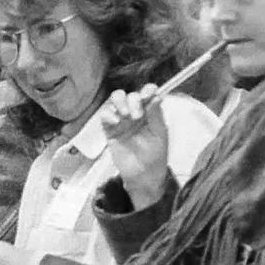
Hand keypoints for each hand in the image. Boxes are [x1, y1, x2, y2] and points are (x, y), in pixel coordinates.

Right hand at [102, 85, 169, 209]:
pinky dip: (108, 115)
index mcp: (150, 111)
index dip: (147, 90)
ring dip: (119, 102)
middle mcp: (135, 112)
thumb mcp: (159, 133)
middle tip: (137, 116)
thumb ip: (156, 114)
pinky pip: (105, 115)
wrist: (142, 174)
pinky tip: (115, 122)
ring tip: (125, 115)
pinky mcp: (109, 129)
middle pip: (130, 95)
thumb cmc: (155, 154)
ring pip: (115, 100)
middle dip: (133, 101)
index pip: (147, 93)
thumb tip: (157, 96)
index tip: (147, 95)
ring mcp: (121, 120)